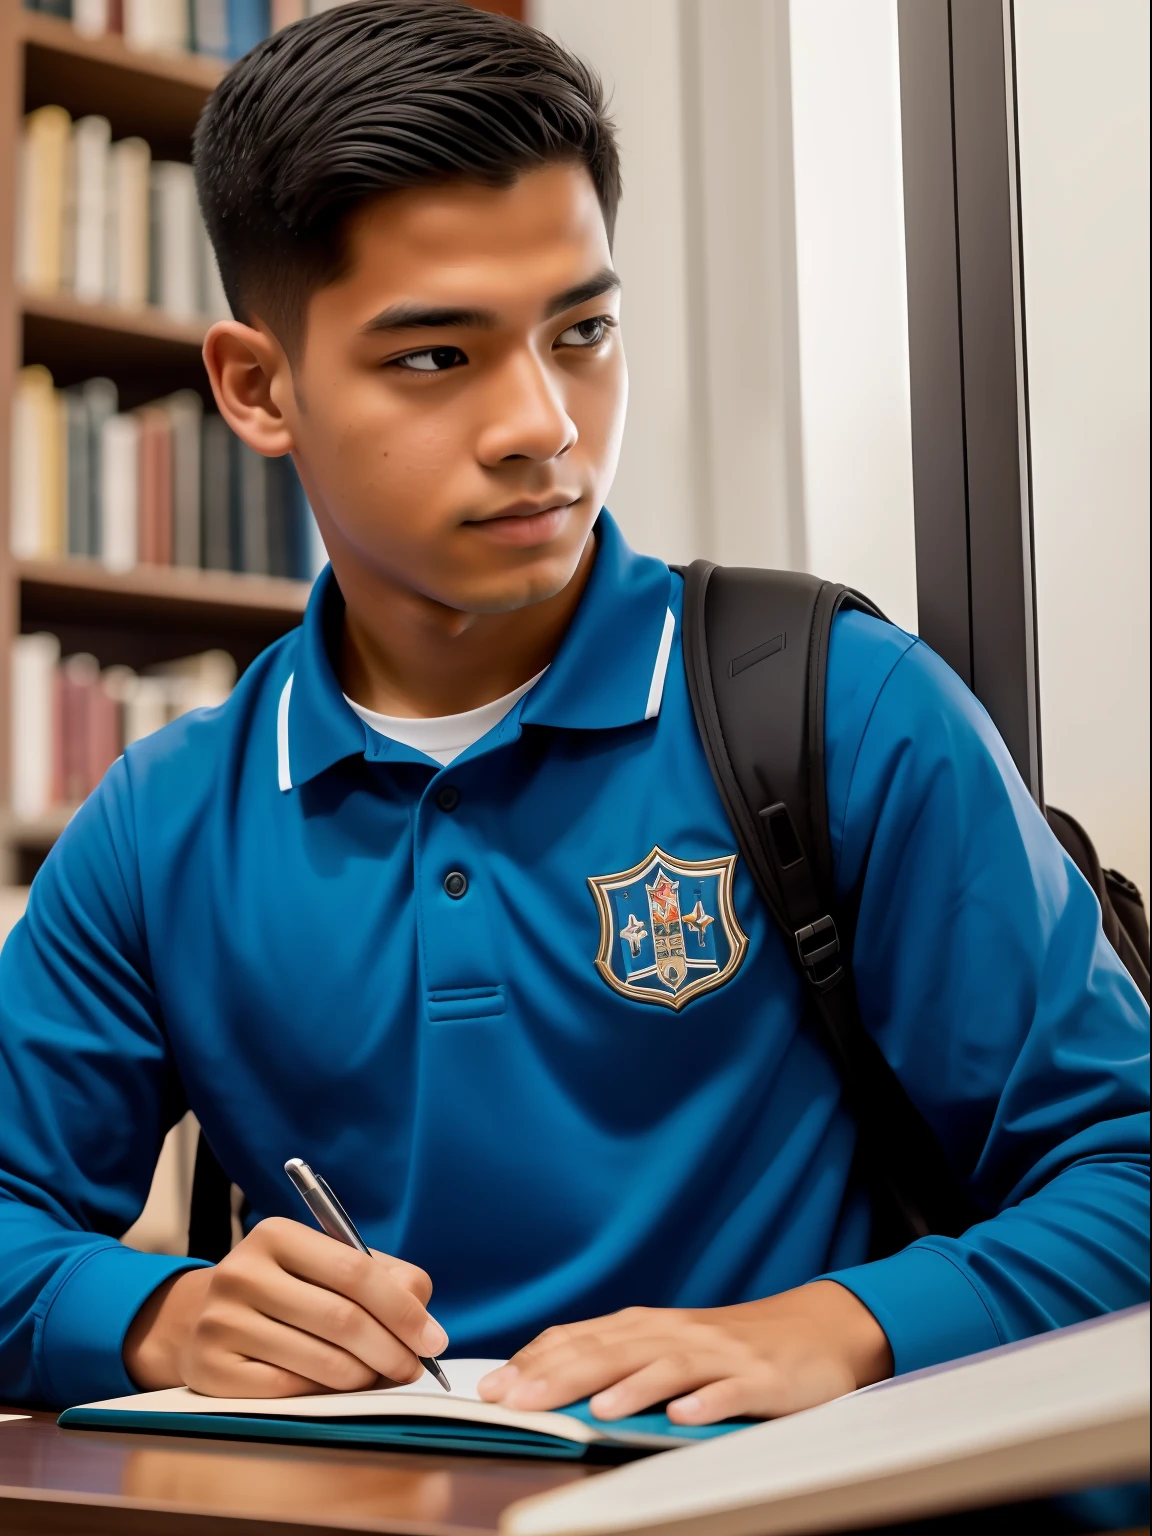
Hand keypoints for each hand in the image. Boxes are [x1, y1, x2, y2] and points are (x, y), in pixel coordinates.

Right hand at [123, 1217, 447, 1396]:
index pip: (355, 1271)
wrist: (203, 1317)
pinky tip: (337, 1389)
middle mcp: (242, 1272)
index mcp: (277, 1235)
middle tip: (414, 1368)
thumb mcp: (329, 1265)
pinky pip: (287, 1391)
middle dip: (391, 1350)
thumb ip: (384, 1279)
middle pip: (341, 1319)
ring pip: (319, 1362)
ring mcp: (220, 1322)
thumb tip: (424, 1322)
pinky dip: (324, 1395)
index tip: (433, 1339)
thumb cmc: (288, 1289)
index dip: (402, 1309)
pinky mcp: (210, 1369)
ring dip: (363, 1377)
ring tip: (379, 1377)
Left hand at [477, 1281, 891, 1424]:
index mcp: (646, 1327)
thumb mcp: (668, 1348)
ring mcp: (719, 1354)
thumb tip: (544, 1384)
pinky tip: (683, 1417)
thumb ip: (616, 1362)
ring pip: (665, 1366)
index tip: (492, 1388)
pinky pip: (729, 1391)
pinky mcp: (760, 1378)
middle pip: (610, 1351)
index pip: (579, 1338)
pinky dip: (705, 1402)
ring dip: (628, 1386)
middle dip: (559, 1376)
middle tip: (517, 1401)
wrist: (815, 1330)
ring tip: (593, 1410)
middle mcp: (675, 1333)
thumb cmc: (731, 1347)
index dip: (534, 1362)